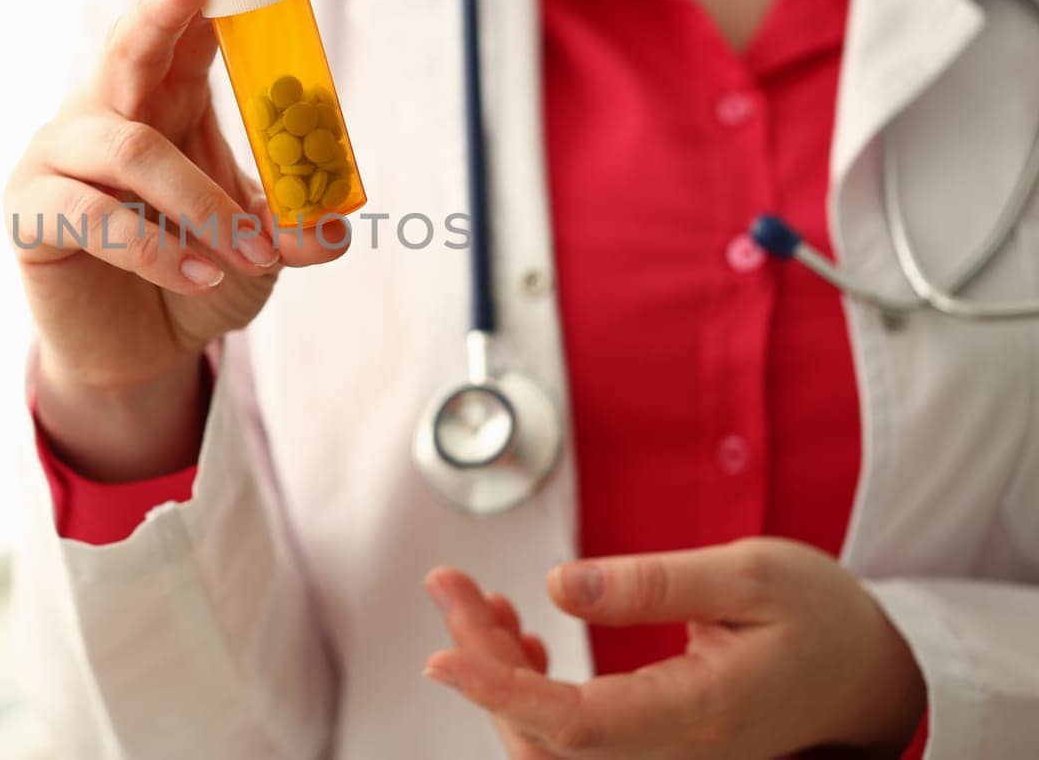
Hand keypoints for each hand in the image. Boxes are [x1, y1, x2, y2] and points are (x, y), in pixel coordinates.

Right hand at [5, 0, 348, 479]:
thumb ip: (294, 230)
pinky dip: (160, 247)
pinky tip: (203, 273)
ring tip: (251, 253)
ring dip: (202, 202)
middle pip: (128, 47)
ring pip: (131, 149)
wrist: (140, 354)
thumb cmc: (197, 277)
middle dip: (163, 9)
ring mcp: (59, 156)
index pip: (183, 33)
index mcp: (162, 102)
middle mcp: (105, 114)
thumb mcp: (259, 251)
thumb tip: (336, 223)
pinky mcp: (31, 210)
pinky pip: (96, 215)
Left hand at [424, 538, 925, 758]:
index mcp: (699, 713)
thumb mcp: (752, 574)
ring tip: (475, 600)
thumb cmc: (822, 617)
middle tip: (448, 583)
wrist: (873, 675)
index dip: (500, 691)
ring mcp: (663, 755)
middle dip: (483, 658)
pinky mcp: (653, 744)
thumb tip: (560, 586)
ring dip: (499, 670)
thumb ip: (655, 582)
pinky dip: (530, 685)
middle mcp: (674, 750)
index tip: (443, 657)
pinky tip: (519, 634)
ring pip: (552, 737)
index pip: (576, 723)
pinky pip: (574, 734)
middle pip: (547, 731)